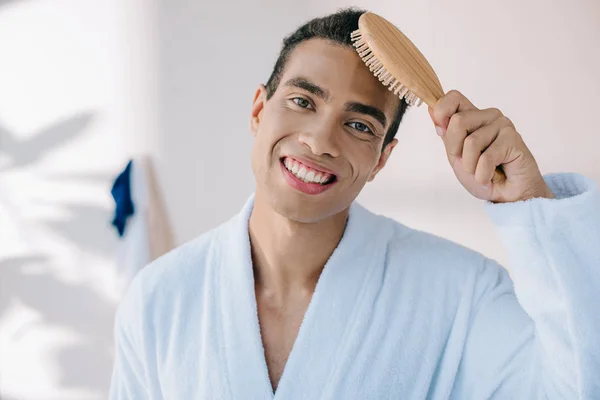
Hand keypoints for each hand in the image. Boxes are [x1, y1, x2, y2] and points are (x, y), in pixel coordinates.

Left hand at [428, 90, 554, 202]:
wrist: (505, 196)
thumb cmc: (482, 174)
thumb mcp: (456, 155)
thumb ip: (446, 133)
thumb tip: (432, 108)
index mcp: (472, 117)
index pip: (453, 98)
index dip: (441, 111)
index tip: (441, 131)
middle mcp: (488, 116)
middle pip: (458, 121)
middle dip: (456, 149)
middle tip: (468, 163)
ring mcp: (502, 125)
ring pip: (471, 142)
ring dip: (471, 166)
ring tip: (482, 172)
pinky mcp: (513, 138)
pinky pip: (486, 157)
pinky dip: (482, 174)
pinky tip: (490, 177)